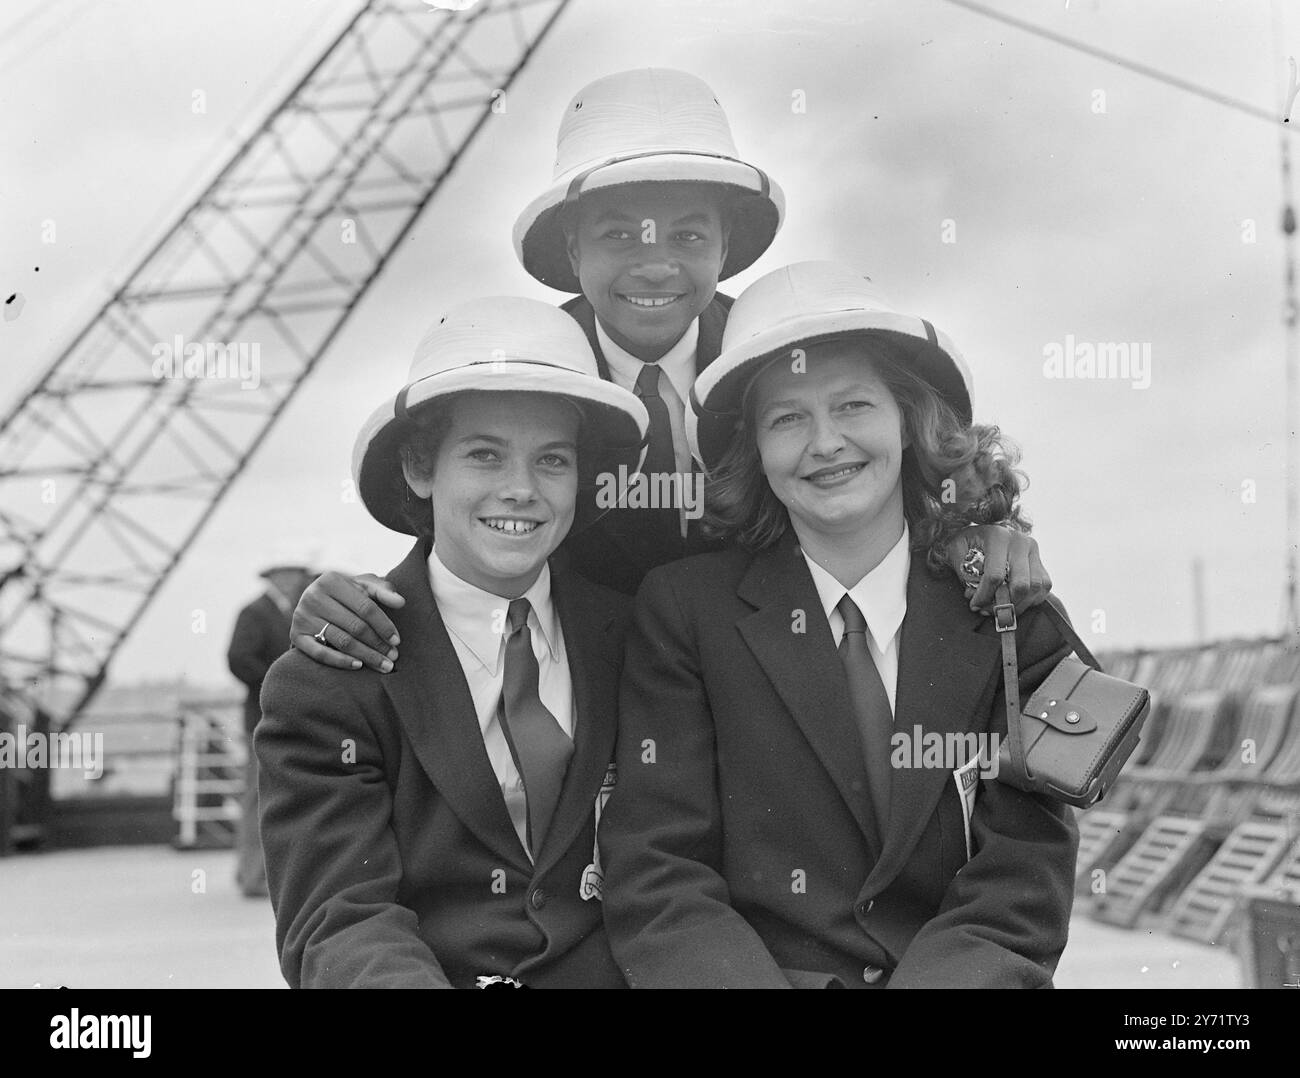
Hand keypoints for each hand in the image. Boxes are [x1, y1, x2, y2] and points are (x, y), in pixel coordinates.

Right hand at [290, 571, 405, 671]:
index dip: (384, 625)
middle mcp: (313, 596)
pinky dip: (341, 661)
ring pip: (342, 641)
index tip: (397, 640)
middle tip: (393, 657)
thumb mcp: (363, 586)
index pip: (365, 607)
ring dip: (366, 656)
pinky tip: (359, 666)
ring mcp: (302, 617)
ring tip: (383, 666)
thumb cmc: (347, 595)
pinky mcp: (296, 636)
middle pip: (355, 626)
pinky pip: (320, 653)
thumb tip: (400, 602)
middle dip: (377, 644)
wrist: (316, 604)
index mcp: (331, 580)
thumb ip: (383, 590)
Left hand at [945, 525, 1050, 614]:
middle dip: (1003, 605)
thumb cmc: (967, 543)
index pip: (995, 575)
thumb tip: (973, 592)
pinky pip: (1044, 587)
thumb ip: (961, 569)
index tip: (974, 605)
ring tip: (998, 609)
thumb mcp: (955, 549)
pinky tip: (1013, 602)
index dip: (984, 596)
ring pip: (1035, 588)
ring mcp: (1033, 550)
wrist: (982, 532)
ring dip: (1017, 605)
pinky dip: (1030, 600)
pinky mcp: (1040, 561)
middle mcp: (1019, 541)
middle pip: (1020, 585)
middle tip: (987, 610)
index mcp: (997, 536)